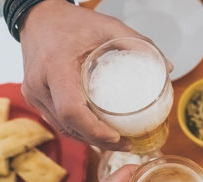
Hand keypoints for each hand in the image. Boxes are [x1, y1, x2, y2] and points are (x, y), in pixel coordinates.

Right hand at [19, 0, 144, 149]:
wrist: (38, 17)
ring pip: (62, 128)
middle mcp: (40, 84)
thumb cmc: (71, 22)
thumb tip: (168, 68)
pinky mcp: (34, 98)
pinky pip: (57, 121)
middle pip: (68, 125)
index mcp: (55, 66)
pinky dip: (78, 129)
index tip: (116, 137)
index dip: (94, 129)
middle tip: (125, 144)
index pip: (71, 110)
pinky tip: (97, 132)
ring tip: (116, 141)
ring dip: (88, 138)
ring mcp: (34, 93)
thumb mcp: (107, 27)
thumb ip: (137, 43)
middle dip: (97, 140)